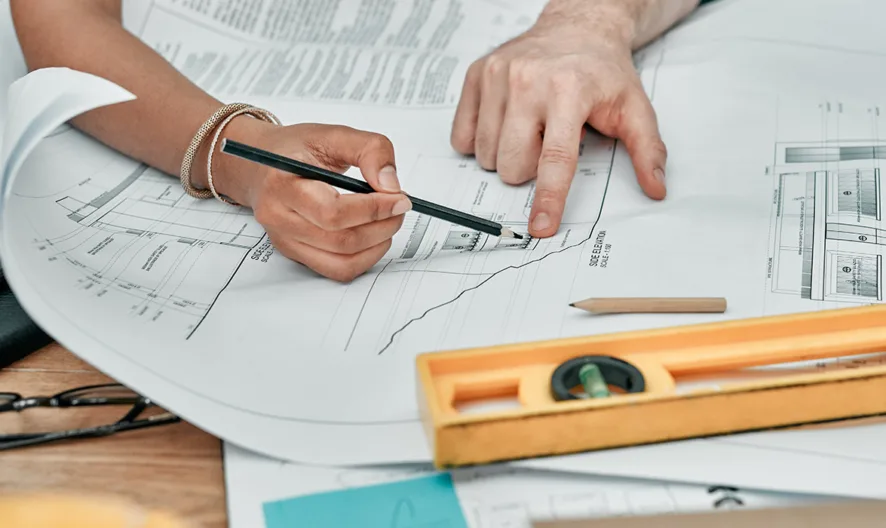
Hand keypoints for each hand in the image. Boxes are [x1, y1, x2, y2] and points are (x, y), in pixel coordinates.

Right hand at [207, 119, 411, 281]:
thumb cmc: (297, 149)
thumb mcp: (334, 134)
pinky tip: (374, 238)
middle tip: (399, 209)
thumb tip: (391, 186)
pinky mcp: (295, 254)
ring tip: (389, 222)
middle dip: (381, 226)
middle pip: (340, 240)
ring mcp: (285, 240)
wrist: (261, 164)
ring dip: (376, 246)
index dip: (373, 209)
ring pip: (341, 262)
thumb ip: (370, 150)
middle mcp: (278, 217)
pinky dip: (364, 259)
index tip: (400, 198)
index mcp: (282, 183)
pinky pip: (336, 270)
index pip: (332, 212)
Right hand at [450, 0, 667, 237]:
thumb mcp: (634, 107)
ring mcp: (497, 75)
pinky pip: (461, 137)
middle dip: (529, 170)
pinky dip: (479, 142)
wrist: (576, 26)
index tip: (542, 227)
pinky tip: (504, 123)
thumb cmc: (602, 71)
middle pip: (512, 164)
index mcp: (569, 90)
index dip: (548, 198)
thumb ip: (647, 150)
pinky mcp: (477, 74)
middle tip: (548, 144)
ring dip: (506, 155)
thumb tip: (656, 188)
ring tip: (530, 129)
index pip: (555, 158)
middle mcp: (527, 80)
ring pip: (485, 155)